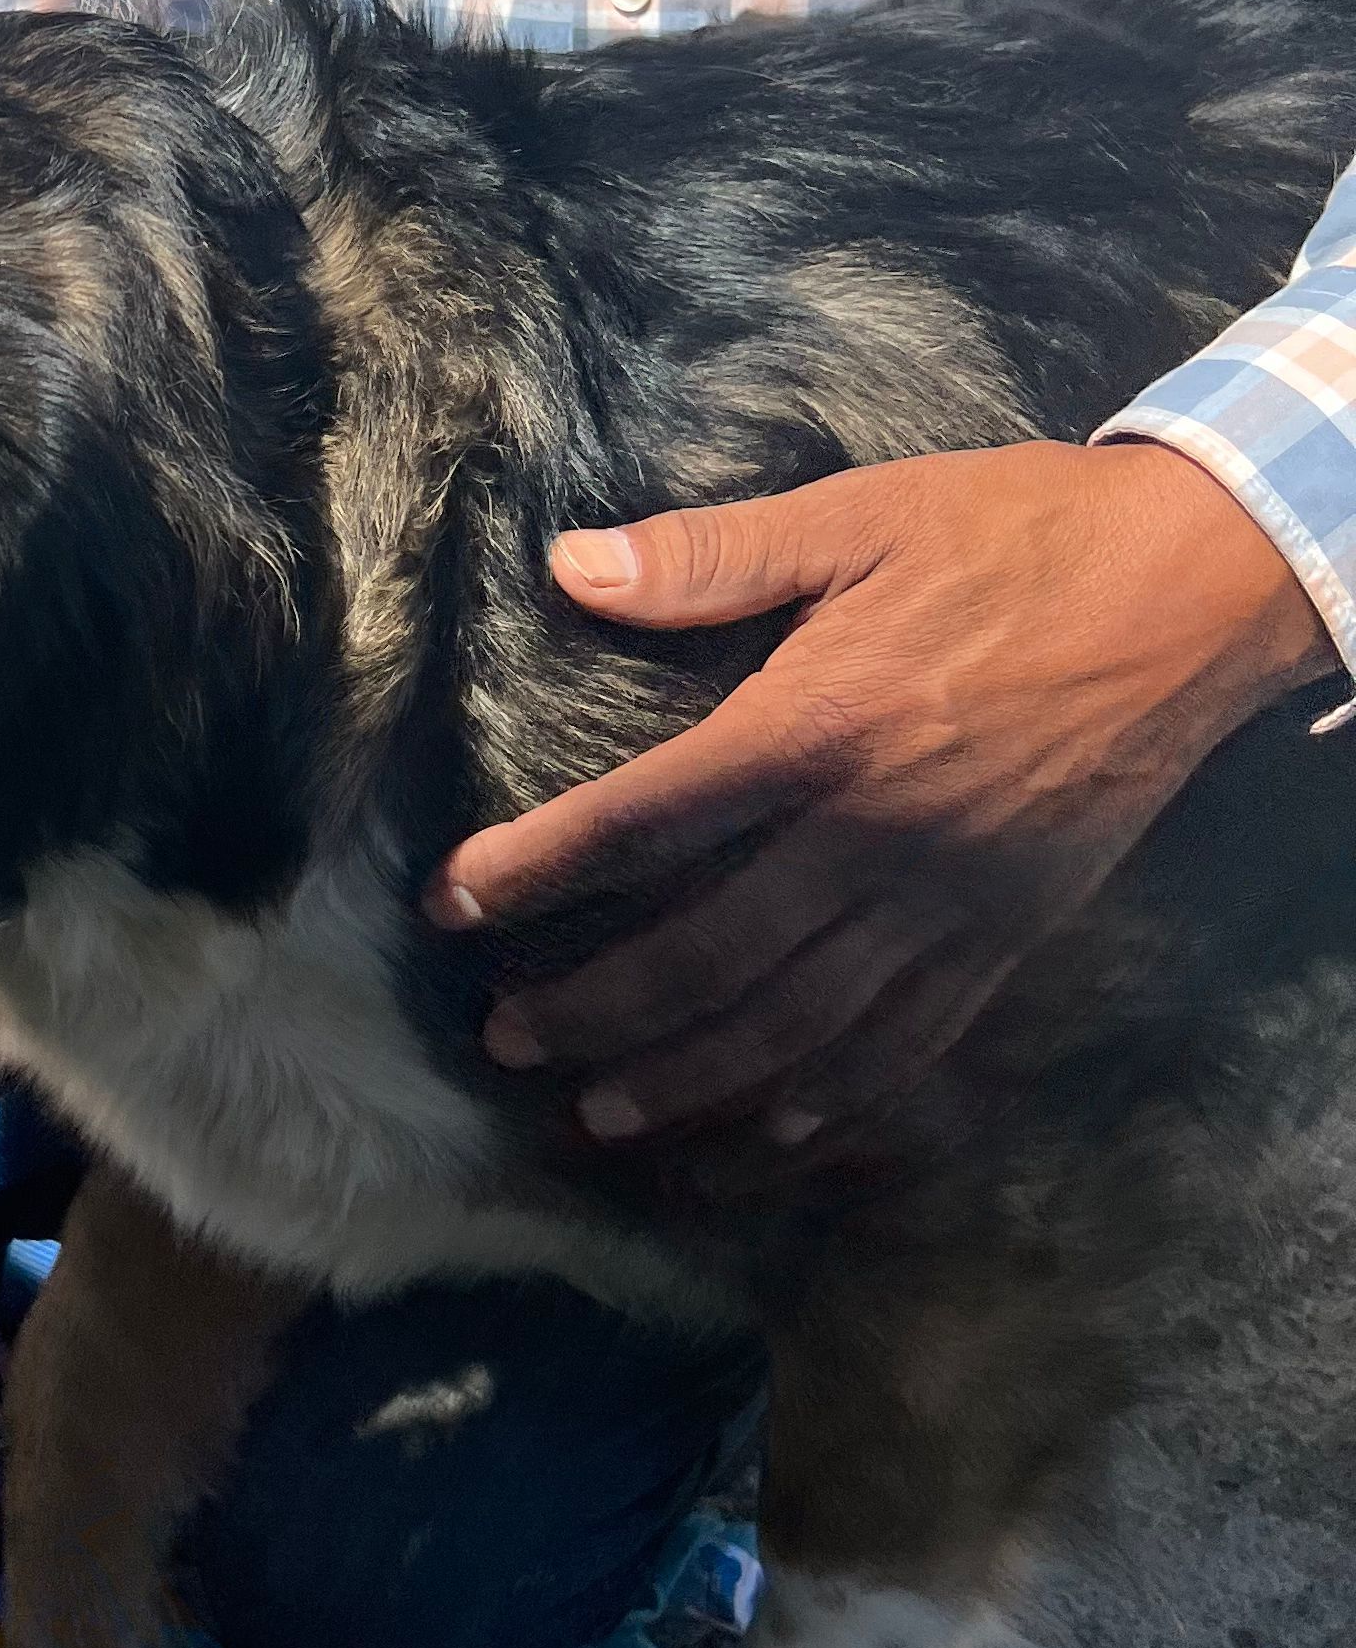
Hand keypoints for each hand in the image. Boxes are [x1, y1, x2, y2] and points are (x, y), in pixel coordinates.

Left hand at [421, 443, 1334, 1175]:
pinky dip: (831, 1103)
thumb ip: (711, 555)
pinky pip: (911, 1044)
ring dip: (692, 1083)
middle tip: (507, 1041)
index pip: (645, 819)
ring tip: (602, 1114)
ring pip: (801, 1026)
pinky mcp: (1012, 931)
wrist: (1196, 586)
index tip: (451, 906)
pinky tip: (766, 1133)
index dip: (537, 870)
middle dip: (597, 1011)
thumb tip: (571, 565)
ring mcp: (951, 898)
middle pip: (710, 955)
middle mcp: (879, 833)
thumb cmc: (1019, 534)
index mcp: (822, 725)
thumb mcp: (861, 514)